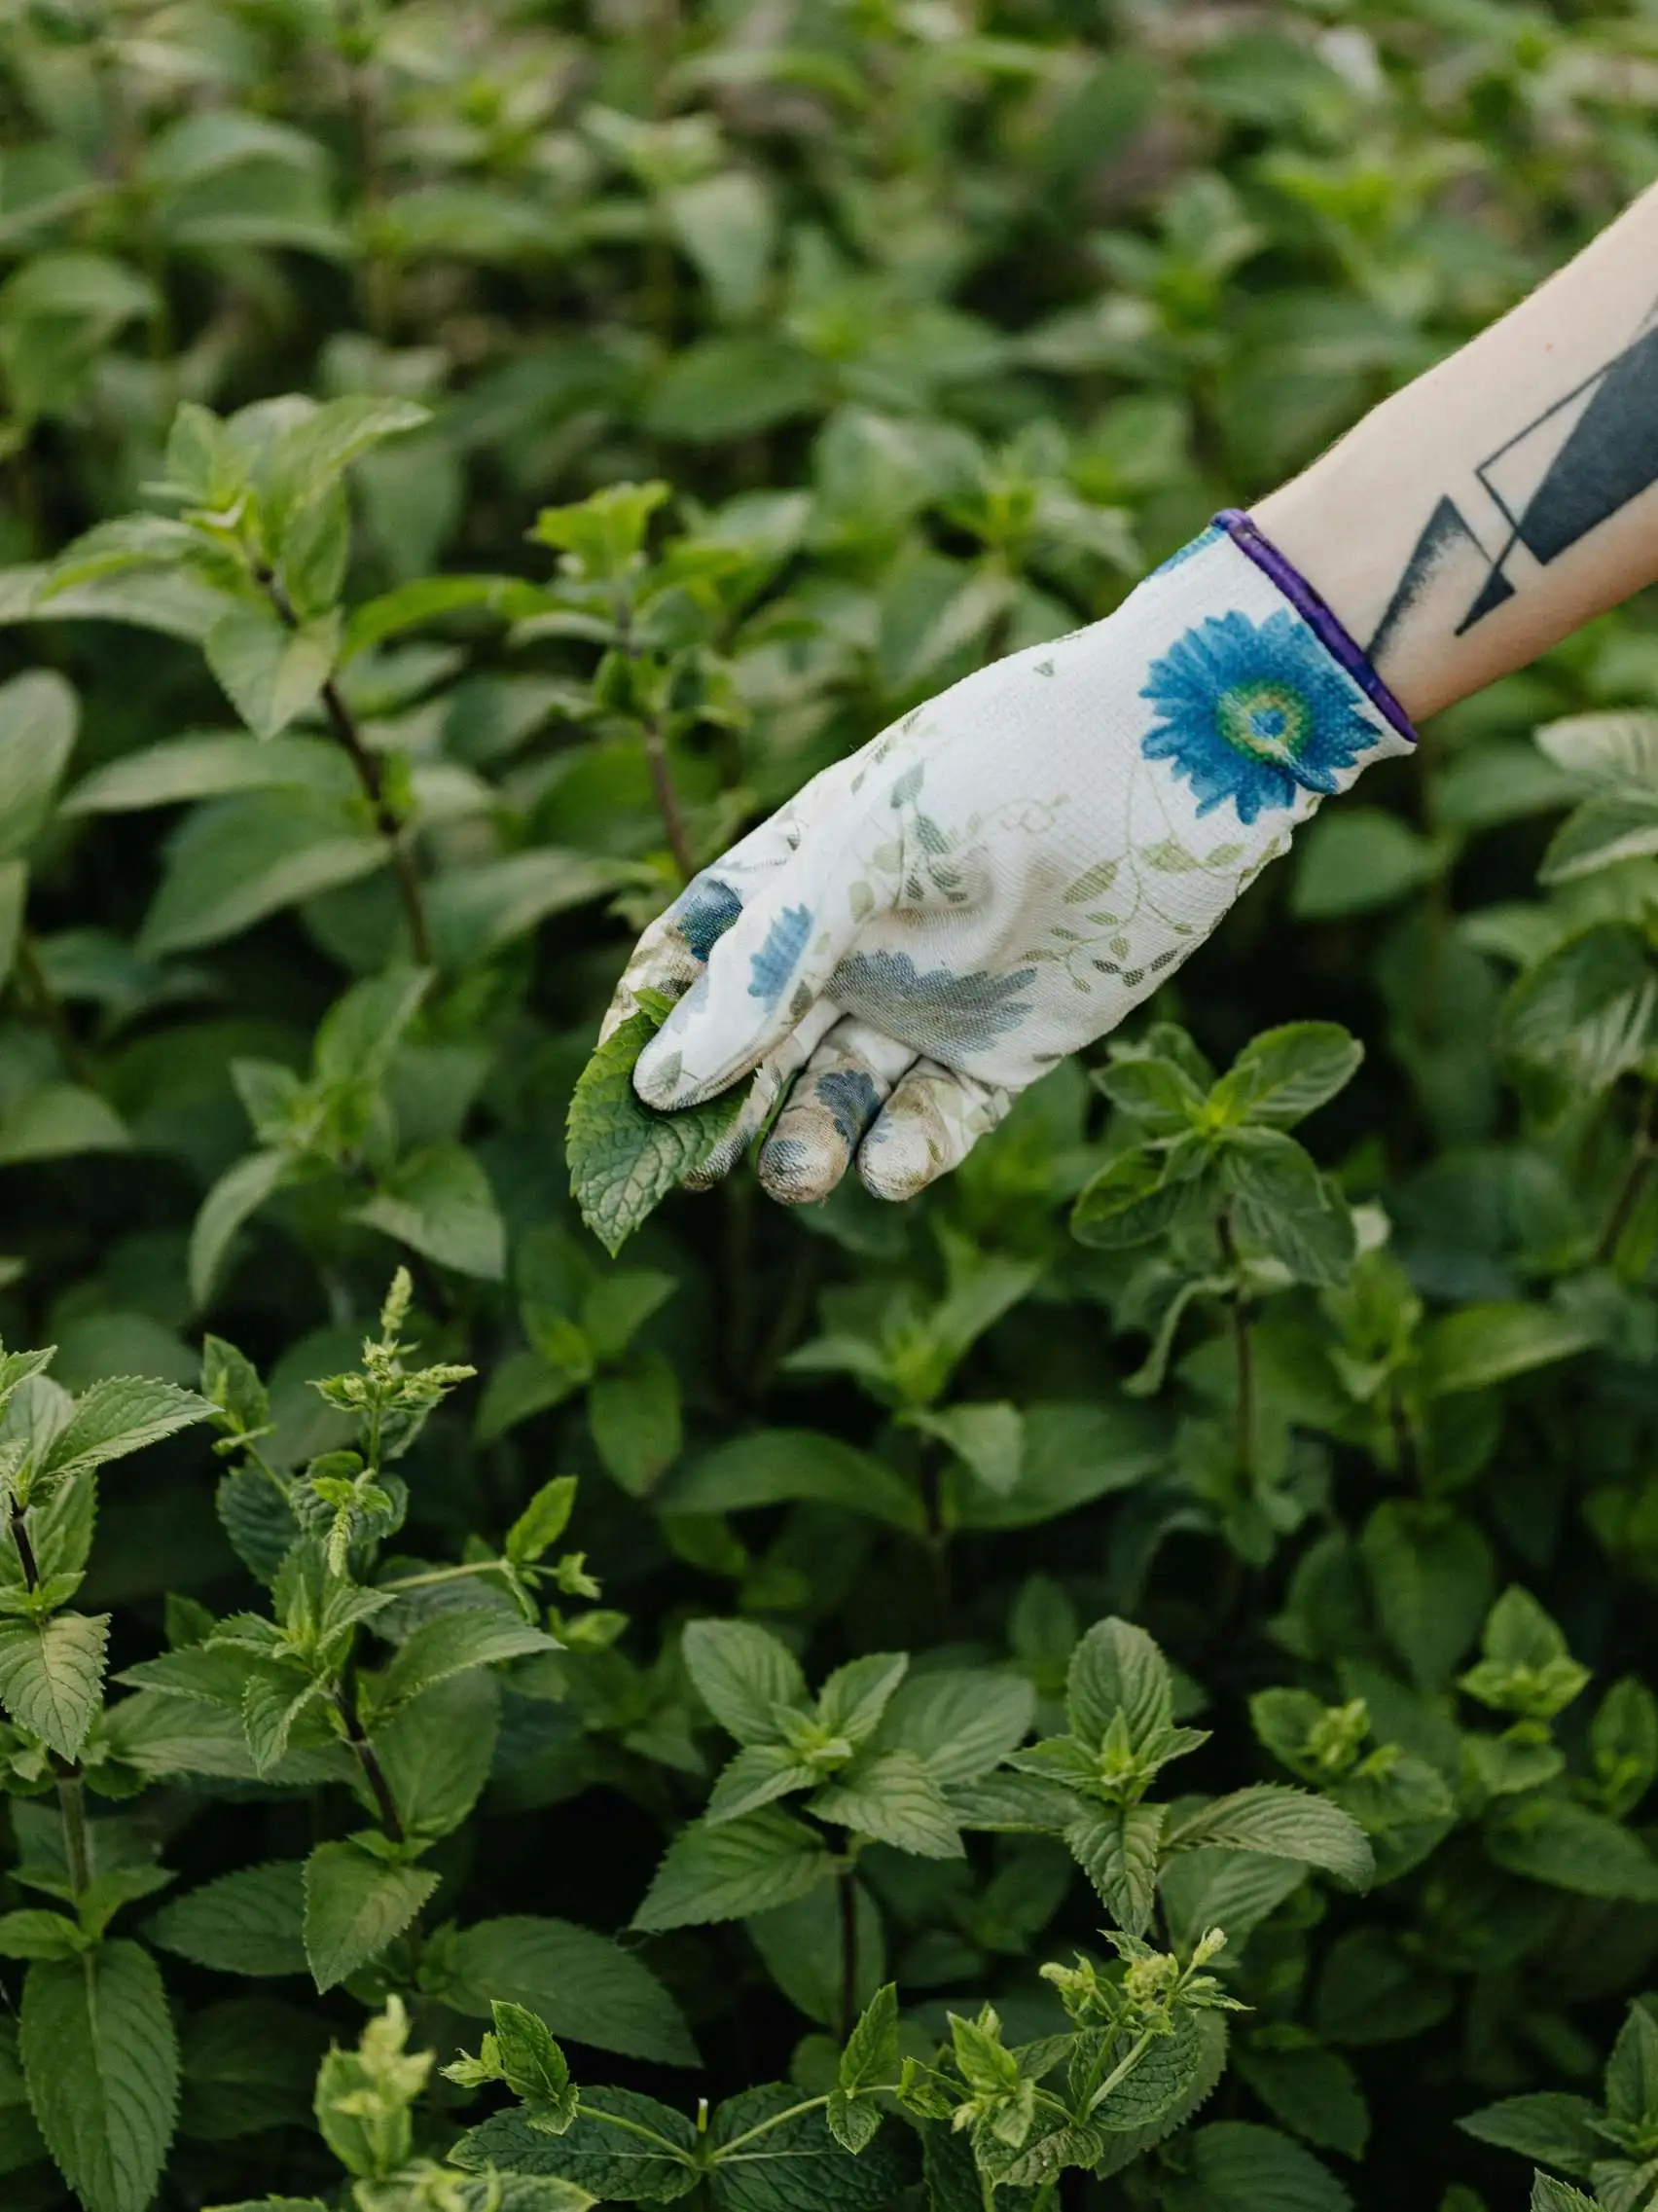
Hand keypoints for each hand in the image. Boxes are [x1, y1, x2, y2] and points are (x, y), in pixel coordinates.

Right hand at [602, 516, 1414, 1203]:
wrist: (1177, 759)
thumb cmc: (1006, 768)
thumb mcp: (867, 854)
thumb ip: (770, 966)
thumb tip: (658, 1085)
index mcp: (798, 873)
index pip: (692, 964)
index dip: (650, 1028)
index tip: (625, 1091)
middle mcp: (853, 946)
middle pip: (754, 1051)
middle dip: (719, 1114)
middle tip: (696, 1172)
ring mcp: (928, 1001)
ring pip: (838, 1098)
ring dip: (807, 1142)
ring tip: (799, 1173)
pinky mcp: (1008, 1047)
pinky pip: (938, 1121)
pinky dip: (907, 1152)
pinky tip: (886, 1168)